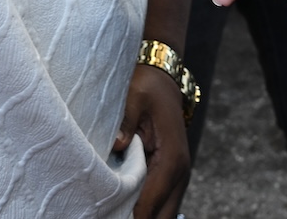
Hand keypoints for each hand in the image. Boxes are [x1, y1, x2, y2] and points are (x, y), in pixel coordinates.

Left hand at [115, 64, 191, 218]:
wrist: (162, 82)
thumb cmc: (147, 88)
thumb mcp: (135, 96)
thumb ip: (126, 119)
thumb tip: (117, 144)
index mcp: (172, 158)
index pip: (150, 203)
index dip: (129, 216)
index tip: (107, 215)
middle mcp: (180, 173)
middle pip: (160, 217)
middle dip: (135, 218)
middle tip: (106, 214)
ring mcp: (177, 178)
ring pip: (161, 214)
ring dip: (138, 215)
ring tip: (110, 212)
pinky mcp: (169, 177)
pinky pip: (158, 203)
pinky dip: (142, 209)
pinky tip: (119, 207)